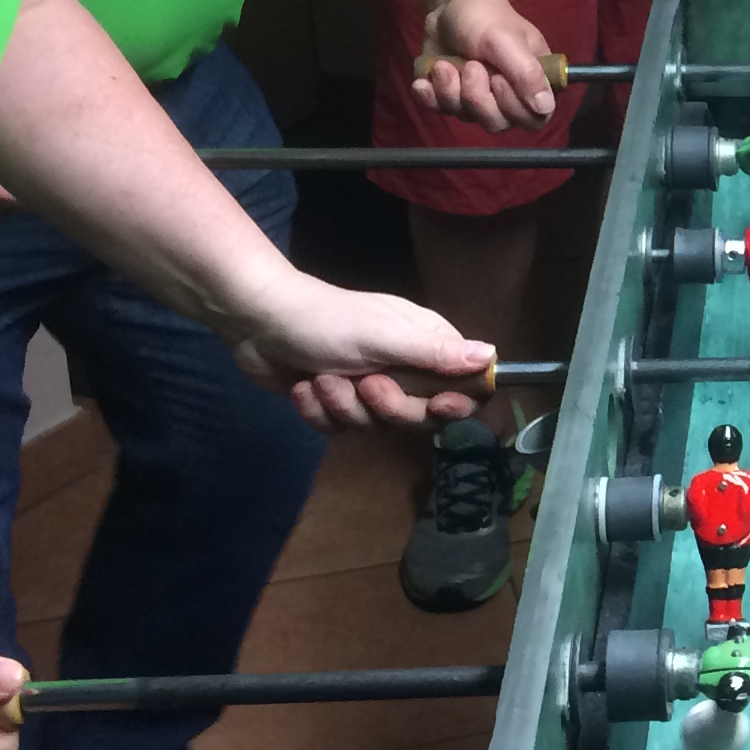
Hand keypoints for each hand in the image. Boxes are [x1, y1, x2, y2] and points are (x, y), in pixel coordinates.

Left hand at [218, 268, 493, 429]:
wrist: (257, 322)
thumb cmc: (325, 321)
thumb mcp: (384, 336)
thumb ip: (436, 353)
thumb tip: (492, 357)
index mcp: (424, 345)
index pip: (464, 386)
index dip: (456, 402)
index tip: (438, 405)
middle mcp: (403, 368)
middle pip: (420, 416)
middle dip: (387, 407)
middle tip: (365, 384)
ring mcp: (368, 388)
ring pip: (375, 426)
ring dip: (343, 406)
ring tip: (321, 378)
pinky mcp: (335, 404)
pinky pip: (340, 429)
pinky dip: (317, 411)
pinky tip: (303, 387)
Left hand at [409, 0, 557, 131]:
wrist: (449, 5)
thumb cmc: (486, 18)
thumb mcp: (507, 42)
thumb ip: (528, 74)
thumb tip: (544, 107)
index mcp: (532, 83)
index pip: (533, 118)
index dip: (513, 106)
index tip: (498, 79)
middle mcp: (508, 96)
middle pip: (497, 123)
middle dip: (477, 98)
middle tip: (470, 66)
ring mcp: (478, 99)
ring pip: (466, 117)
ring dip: (450, 92)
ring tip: (445, 65)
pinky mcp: (450, 97)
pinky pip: (440, 110)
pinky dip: (430, 97)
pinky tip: (425, 80)